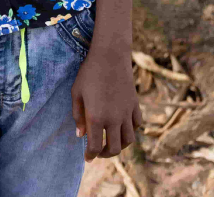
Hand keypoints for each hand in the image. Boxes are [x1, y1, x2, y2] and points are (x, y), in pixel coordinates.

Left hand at [71, 46, 141, 160]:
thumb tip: (80, 135)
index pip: (95, 146)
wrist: (110, 56)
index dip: (90, 155)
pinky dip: (131, 130)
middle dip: (105, 154)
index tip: (87, 158)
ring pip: (128, 140)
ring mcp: (126, 113)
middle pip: (114, 148)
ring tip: (111, 141)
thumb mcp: (76, 92)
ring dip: (120, 145)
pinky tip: (124, 126)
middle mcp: (113, 119)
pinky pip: (137, 125)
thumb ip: (77, 115)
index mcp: (96, 117)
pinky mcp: (135, 105)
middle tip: (99, 151)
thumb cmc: (89, 72)